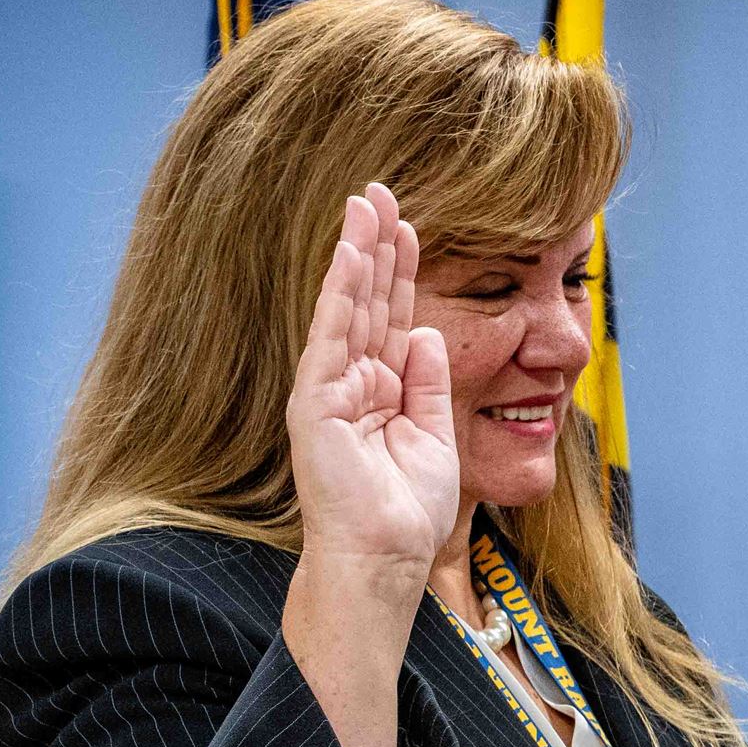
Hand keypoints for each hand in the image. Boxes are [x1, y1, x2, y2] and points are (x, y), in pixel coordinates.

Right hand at [286, 184, 454, 582]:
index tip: (409, 225)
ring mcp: (328, 389)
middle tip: (379, 190)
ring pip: (346, 307)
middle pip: (366, 300)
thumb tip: (425, 332)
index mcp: (380, 390)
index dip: (399, 271)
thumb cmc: (408, 511)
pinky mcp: (314, 401)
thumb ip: (427, 382)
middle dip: (375, 246)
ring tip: (365, 203)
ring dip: (357, 254)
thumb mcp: (433, 434)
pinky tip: (351, 254)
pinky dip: (341, 294)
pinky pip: (331, 336)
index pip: (390, 316)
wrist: (386, 556)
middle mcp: (350, 382)